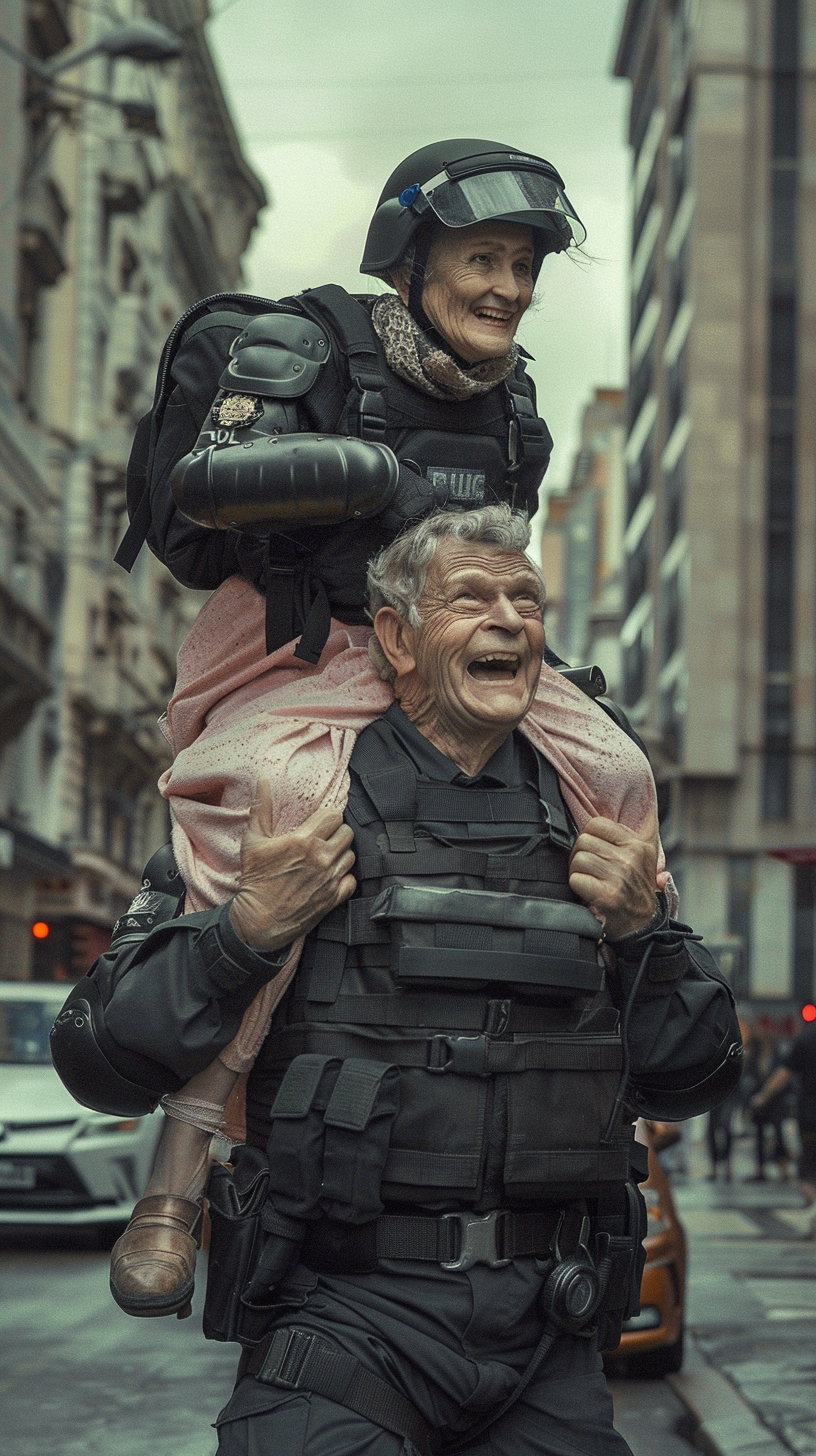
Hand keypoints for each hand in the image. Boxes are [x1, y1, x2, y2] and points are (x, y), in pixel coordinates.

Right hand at [229, 781, 355, 951]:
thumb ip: (261, 809)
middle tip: (324, 838)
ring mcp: (330, 879)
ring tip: (326, 856)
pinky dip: (344, 876)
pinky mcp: (333, 898)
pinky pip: (351, 879)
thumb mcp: (253, 842)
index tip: (319, 822)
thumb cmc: (255, 881)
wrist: (259, 920)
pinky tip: (331, 875)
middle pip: (346, 833)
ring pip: (351, 855)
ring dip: (341, 853)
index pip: (334, 815)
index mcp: (304, 841)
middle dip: (336, 832)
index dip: (328, 816)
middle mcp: (321, 858)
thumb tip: (263, 782)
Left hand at [568, 814, 658, 941]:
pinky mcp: (608, 895)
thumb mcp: (643, 859)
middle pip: (583, 841)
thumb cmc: (636, 891)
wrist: (643, 926)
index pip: (596, 823)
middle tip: (588, 870)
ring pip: (578, 859)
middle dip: (579, 855)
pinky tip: (587, 893)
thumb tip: (612, 818)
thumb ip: (628, 837)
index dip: (588, 837)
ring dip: (577, 872)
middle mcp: (630, 858)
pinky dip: (577, 886)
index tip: (593, 851)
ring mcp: (620, 876)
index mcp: (638, 845)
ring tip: (589, 881)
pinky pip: (576, 879)